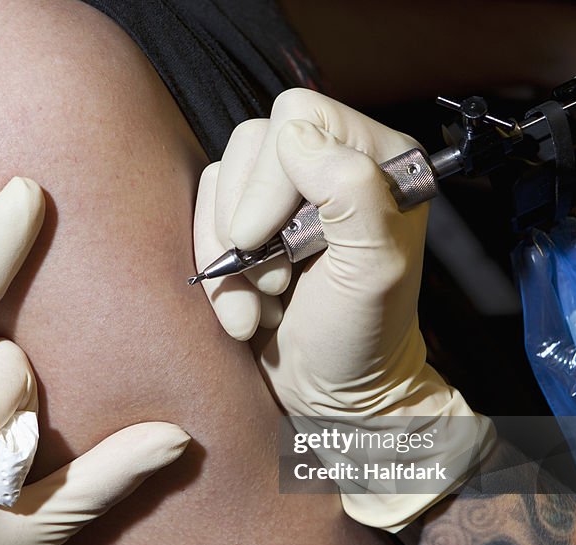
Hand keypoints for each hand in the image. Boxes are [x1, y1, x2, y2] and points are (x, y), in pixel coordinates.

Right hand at [194, 89, 491, 530]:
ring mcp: (280, 197)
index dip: (276, 176)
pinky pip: (201, 218)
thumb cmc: (362, 338)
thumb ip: (350, 192)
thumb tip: (294, 137)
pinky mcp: (243, 226)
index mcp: (374, 160)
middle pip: (252, 143)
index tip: (277, 239)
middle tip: (275, 281)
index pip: (300, 117)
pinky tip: (244, 313)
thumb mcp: (373, 270)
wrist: (330, 397)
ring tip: (262, 304)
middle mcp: (327, 167)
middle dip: (250, 221)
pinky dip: (214, 273)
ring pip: (219, 181)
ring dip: (229, 256)